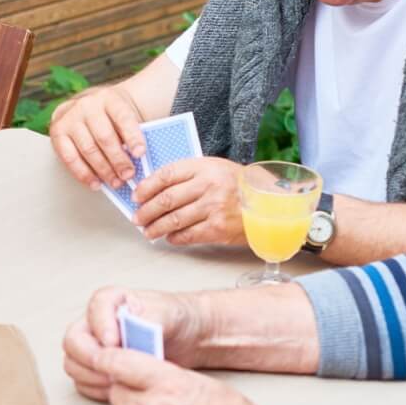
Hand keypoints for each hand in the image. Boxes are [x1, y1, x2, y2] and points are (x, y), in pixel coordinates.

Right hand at [49, 84, 144, 189]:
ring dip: (103, 170)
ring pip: (88, 149)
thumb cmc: (110, 116)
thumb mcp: (123, 115)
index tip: (140, 153)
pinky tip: (95, 183)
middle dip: (118, 160)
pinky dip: (84, 174)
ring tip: (115, 182)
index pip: (122, 117)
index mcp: (108, 98)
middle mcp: (86, 105)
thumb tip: (137, 161)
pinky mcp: (57, 132)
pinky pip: (70, 158)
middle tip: (128, 175)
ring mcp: (69, 119)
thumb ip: (130, 134)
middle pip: (104, 137)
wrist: (87, 106)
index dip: (133, 136)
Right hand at [63, 286, 213, 401]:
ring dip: (91, 377)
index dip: (101, 328)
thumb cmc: (176, 318)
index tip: (115, 343)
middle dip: (90, 358)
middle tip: (112, 370)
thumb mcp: (167, 313)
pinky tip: (117, 390)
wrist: (188, 336)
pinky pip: (82, 381)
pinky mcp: (98, 368)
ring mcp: (94, 346)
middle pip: (73, 340)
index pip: (94, 309)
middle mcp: (96, 323)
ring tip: (117, 382)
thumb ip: (147, 320)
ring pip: (73, 363)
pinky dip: (95, 389)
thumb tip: (130, 333)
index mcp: (110, 301)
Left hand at [130, 156, 245, 245]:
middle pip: (166, 199)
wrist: (268, 204)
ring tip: (148, 231)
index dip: (146, 187)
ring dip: (156, 227)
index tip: (136, 196)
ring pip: (173, 220)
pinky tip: (169, 237)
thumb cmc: (237, 185)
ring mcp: (213, 208)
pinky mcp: (217, 228)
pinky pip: (188, 235)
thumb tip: (155, 189)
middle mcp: (207, 186)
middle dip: (146, 211)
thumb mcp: (214, 169)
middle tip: (137, 218)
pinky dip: (175, 237)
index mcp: (204, 167)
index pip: (166, 175)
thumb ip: (188, 175)